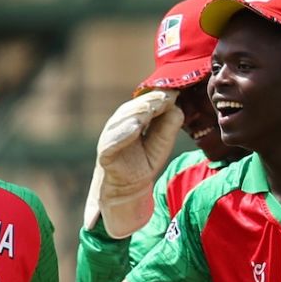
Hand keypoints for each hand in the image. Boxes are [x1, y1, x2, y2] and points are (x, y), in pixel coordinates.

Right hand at [83, 90, 183, 236]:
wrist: (129, 189)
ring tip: (151, 109)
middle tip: (166, 97)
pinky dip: (122, 135)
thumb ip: (169, 124)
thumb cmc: (144, 161)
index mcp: (132, 118)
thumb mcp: (163, 141)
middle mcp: (118, 124)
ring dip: (137, 113)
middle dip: (150, 101)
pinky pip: (111, 143)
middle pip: (133, 108)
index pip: (144, 102)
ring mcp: (109, 138)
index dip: (159, 96)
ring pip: (121, 121)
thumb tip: (175, 104)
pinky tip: (135, 127)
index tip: (175, 92)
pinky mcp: (104, 154)